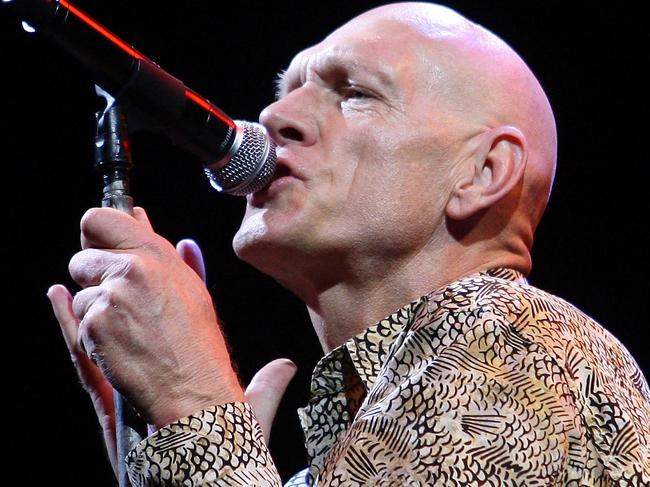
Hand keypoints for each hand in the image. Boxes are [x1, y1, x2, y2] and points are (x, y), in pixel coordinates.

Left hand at [50, 207, 242, 427]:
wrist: (193, 387)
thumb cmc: (197, 340)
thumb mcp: (188, 286)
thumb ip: (160, 250)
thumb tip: (141, 218)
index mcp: (156, 254)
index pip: (98, 219)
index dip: (95, 236)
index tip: (101, 249)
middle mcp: (133, 269)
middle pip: (80, 260)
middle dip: (92, 280)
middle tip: (121, 302)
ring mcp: (111, 297)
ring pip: (80, 297)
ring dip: (95, 313)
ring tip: (130, 331)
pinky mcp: (95, 327)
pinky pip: (80, 325)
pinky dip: (94, 338)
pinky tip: (122, 346)